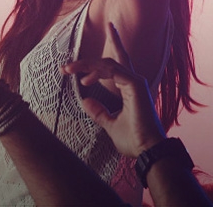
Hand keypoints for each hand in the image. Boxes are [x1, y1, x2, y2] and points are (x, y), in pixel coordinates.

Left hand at [62, 24, 166, 157]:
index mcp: (128, 90)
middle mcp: (133, 82)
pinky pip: (112, 70)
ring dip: (86, 64)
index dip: (91, 67)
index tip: (69, 70)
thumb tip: (85, 101)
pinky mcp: (135, 85)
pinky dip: (96, 71)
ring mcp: (135, 82)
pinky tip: (84, 81)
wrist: (147, 150)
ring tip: (68, 70)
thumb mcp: (110, 124)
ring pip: (107, 63)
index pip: (112, 68)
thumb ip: (99, 112)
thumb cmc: (134, 140)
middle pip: (108, 62)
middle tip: (65, 67)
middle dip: (86, 62)